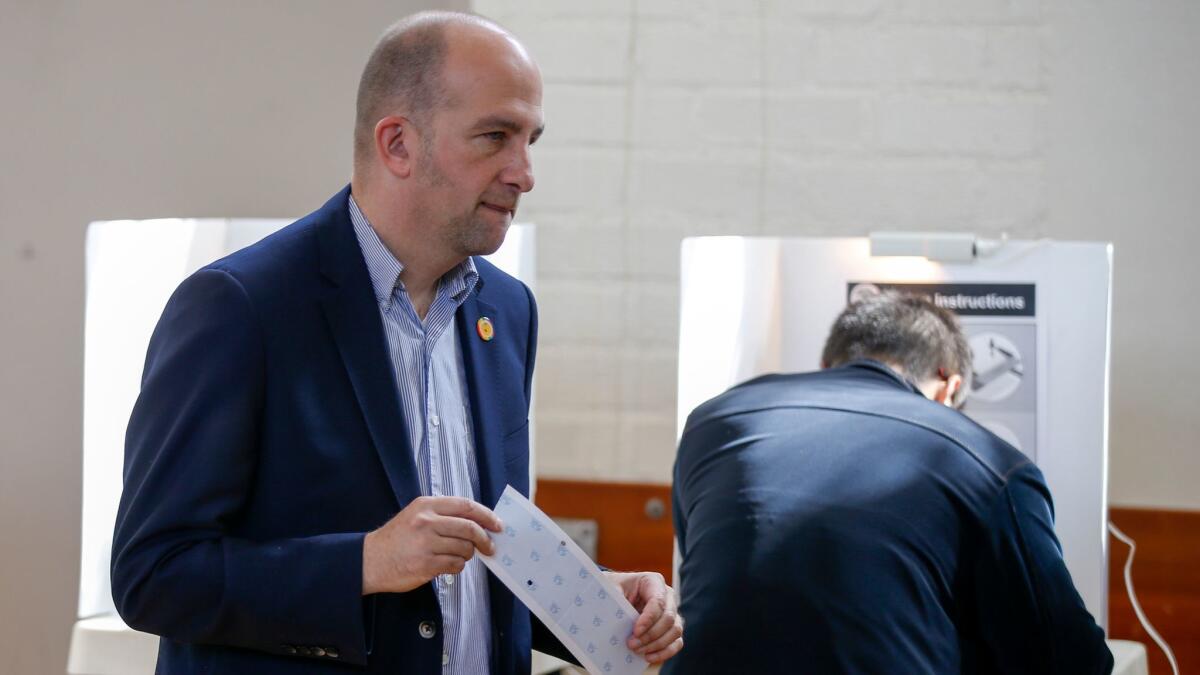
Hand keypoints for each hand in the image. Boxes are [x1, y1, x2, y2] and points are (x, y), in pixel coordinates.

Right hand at [362, 496, 501, 594]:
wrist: (369, 561)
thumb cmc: (396, 539)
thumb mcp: (416, 515)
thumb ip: (443, 515)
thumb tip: (477, 522)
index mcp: (426, 505)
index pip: (466, 506)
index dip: (486, 515)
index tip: (497, 524)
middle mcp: (426, 521)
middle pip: (469, 528)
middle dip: (484, 539)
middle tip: (490, 547)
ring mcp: (426, 543)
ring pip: (465, 548)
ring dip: (468, 554)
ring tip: (457, 556)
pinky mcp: (426, 564)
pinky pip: (455, 565)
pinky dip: (458, 566)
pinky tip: (447, 565)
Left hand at [606, 571, 683, 663]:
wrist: (615, 596)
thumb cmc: (614, 590)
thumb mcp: (611, 589)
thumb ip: (616, 599)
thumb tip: (616, 616)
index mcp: (653, 582)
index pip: (658, 601)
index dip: (649, 618)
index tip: (635, 631)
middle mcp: (667, 596)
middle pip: (668, 618)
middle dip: (650, 634)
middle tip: (632, 644)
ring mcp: (672, 612)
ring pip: (675, 630)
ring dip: (657, 644)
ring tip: (637, 651)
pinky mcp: (671, 628)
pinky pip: (676, 642)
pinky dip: (665, 652)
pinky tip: (649, 657)